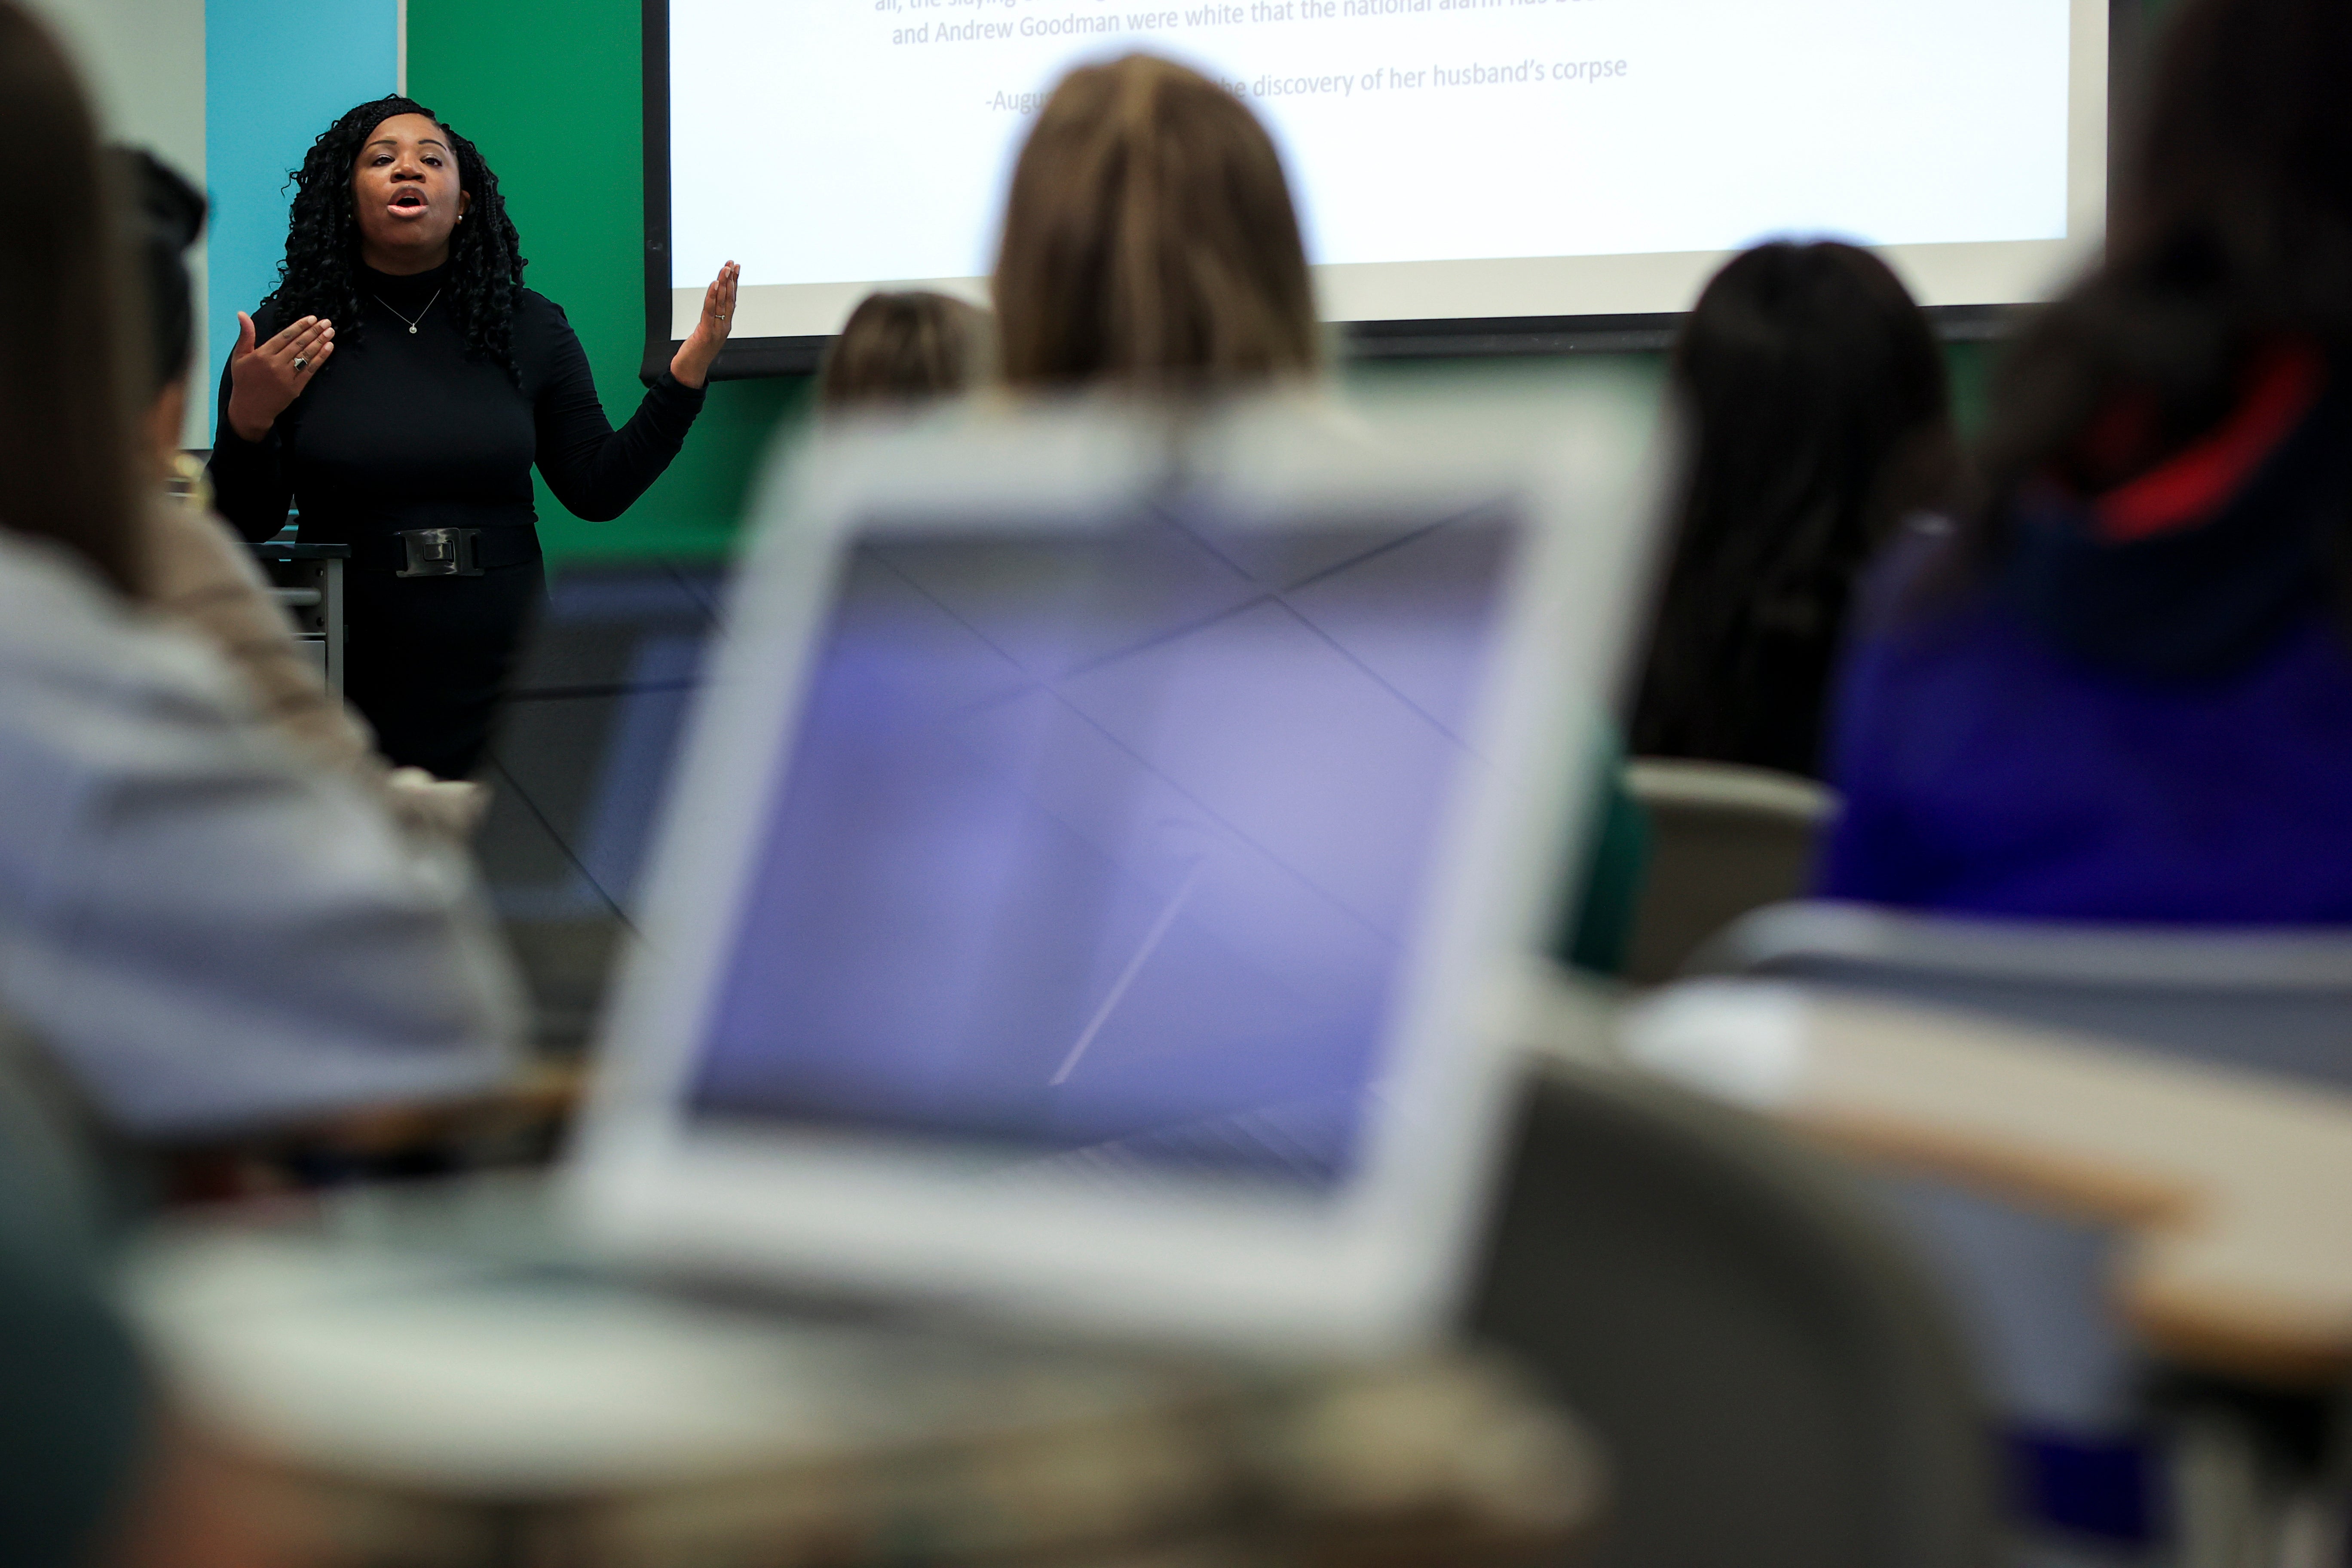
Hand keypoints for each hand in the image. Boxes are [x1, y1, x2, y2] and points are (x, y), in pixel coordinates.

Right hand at [224, 312, 332, 442]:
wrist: (250, 408)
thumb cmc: (244, 380)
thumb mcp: (239, 356)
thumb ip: (245, 335)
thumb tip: (242, 313)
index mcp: (262, 354)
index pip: (285, 336)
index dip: (300, 326)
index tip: (312, 318)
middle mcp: (276, 364)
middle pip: (299, 344)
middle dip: (314, 331)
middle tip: (326, 322)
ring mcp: (287, 376)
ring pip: (306, 355)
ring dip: (320, 342)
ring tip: (330, 332)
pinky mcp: (295, 387)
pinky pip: (310, 370)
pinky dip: (320, 358)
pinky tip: (328, 348)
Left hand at [669, 261, 738, 388]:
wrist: (691, 370)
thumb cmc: (697, 353)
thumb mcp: (707, 332)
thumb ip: (713, 319)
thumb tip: (720, 305)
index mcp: (724, 325)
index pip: (731, 300)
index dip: (734, 283)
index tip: (735, 269)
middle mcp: (723, 326)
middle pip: (729, 299)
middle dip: (731, 279)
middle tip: (732, 263)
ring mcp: (716, 330)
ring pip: (721, 303)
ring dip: (723, 284)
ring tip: (724, 269)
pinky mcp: (706, 333)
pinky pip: (709, 311)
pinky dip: (712, 297)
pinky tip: (714, 285)